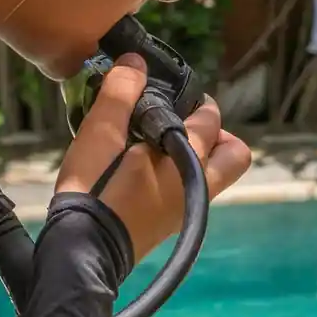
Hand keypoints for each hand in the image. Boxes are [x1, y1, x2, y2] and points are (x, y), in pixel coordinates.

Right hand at [56, 55, 251, 260]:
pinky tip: (146, 166)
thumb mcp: (99, 137)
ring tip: (162, 142)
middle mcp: (197, 188)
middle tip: (180, 120)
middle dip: (214, 131)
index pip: (209, 119)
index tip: (167, 90)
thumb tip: (136, 61)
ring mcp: (187, 210)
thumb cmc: (92, 192)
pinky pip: (194, 189)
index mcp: (187, 163)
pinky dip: (182, 172)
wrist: (81, 255)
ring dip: (201, 153)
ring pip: (217, 174)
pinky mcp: (172, 225)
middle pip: (234, 153)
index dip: (191, 98)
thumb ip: (120, 95)